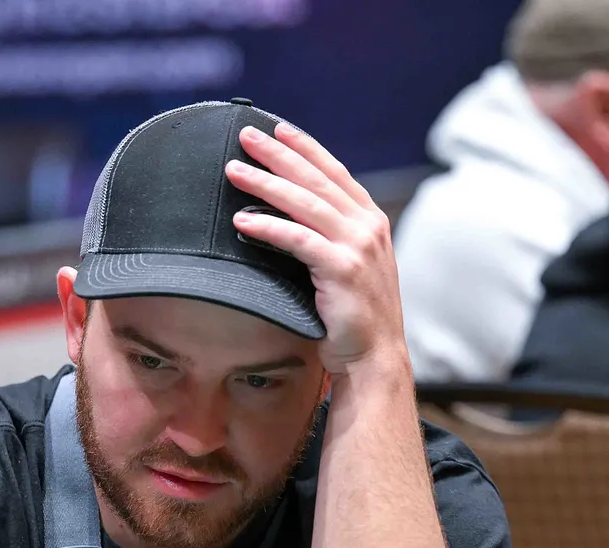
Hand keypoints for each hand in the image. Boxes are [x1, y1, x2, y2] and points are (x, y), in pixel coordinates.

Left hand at [225, 121, 405, 375]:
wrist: (374, 357)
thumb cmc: (353, 317)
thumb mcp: (348, 266)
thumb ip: (331, 238)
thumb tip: (293, 217)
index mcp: (370, 221)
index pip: (334, 172)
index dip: (306, 148)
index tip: (279, 130)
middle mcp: (368, 226)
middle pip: (316, 179)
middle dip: (278, 154)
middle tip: (247, 135)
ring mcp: (358, 246)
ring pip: (305, 202)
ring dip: (266, 183)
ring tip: (235, 170)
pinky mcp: (342, 269)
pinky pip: (297, 239)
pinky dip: (268, 227)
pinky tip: (243, 220)